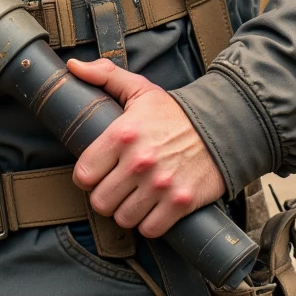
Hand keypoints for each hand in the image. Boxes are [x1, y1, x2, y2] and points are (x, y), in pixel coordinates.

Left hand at [68, 57, 225, 236]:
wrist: (223, 127)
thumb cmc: (175, 113)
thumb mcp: (140, 89)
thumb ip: (105, 76)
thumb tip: (72, 66)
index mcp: (123, 134)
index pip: (84, 174)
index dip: (87, 177)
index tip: (97, 174)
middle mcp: (139, 161)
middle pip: (100, 202)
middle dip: (105, 197)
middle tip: (115, 189)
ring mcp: (160, 184)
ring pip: (123, 219)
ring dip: (126, 212)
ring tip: (133, 200)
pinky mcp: (180, 203)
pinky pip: (150, 229)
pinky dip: (148, 224)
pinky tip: (151, 211)